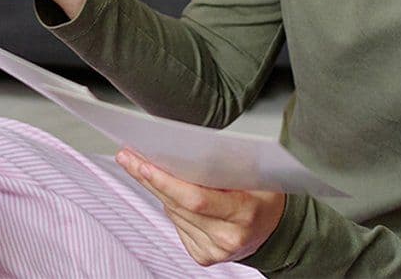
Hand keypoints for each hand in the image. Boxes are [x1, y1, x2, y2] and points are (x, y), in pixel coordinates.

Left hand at [115, 149, 285, 265]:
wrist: (273, 230)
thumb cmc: (264, 196)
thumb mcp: (258, 174)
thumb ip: (230, 163)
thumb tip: (194, 145)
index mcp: (244, 213)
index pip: (196, 199)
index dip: (167, 182)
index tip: (144, 164)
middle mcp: (227, 237)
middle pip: (178, 205)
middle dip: (149, 178)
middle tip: (127, 156)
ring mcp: (214, 250)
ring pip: (173, 214)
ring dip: (155, 189)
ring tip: (137, 165)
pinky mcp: (203, 256)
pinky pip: (177, 225)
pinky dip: (169, 205)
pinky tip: (162, 189)